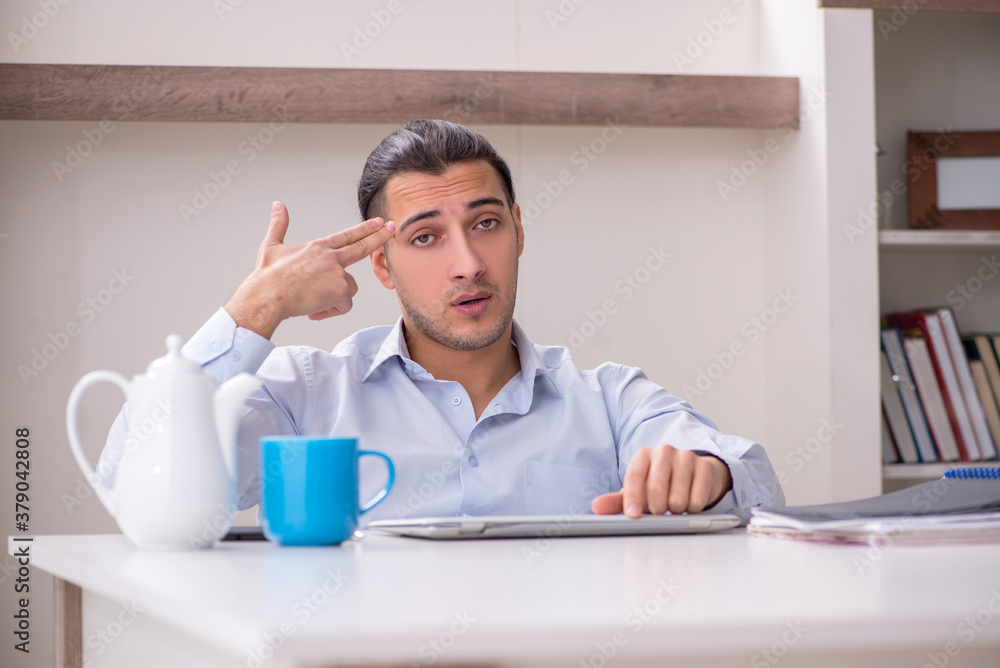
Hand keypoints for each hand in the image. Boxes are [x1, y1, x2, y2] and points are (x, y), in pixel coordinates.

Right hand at [225, 201, 395, 339]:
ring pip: (349, 287)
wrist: (269, 295)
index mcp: (319, 247)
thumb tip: (278, 205)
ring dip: (336, 297)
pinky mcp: (340, 290)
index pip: (348, 235)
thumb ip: (278, 225)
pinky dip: (332, 310)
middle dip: (380, 237)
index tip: (379, 222)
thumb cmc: (268, 275)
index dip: (365, 229)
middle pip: (363, 246)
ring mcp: (337, 273)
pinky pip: (344, 305)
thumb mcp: (271, 245)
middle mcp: (331, 257)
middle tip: (393, 228)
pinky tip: (316, 311)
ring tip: (313, 302)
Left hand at [591, 445, 732, 517]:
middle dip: (656, 508)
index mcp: (643, 455)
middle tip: (658, 511)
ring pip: (677, 498)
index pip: (634, 476)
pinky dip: (692, 508)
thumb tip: (596, 507)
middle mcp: (664, 451)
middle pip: (656, 489)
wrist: (694, 474)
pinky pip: (697, 499)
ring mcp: (686, 457)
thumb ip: (617, 500)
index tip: (633, 515)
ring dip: (675, 510)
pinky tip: (690, 503)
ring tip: (674, 505)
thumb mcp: (638, 491)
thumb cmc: (660, 484)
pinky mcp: (705, 467)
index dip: (633, 498)